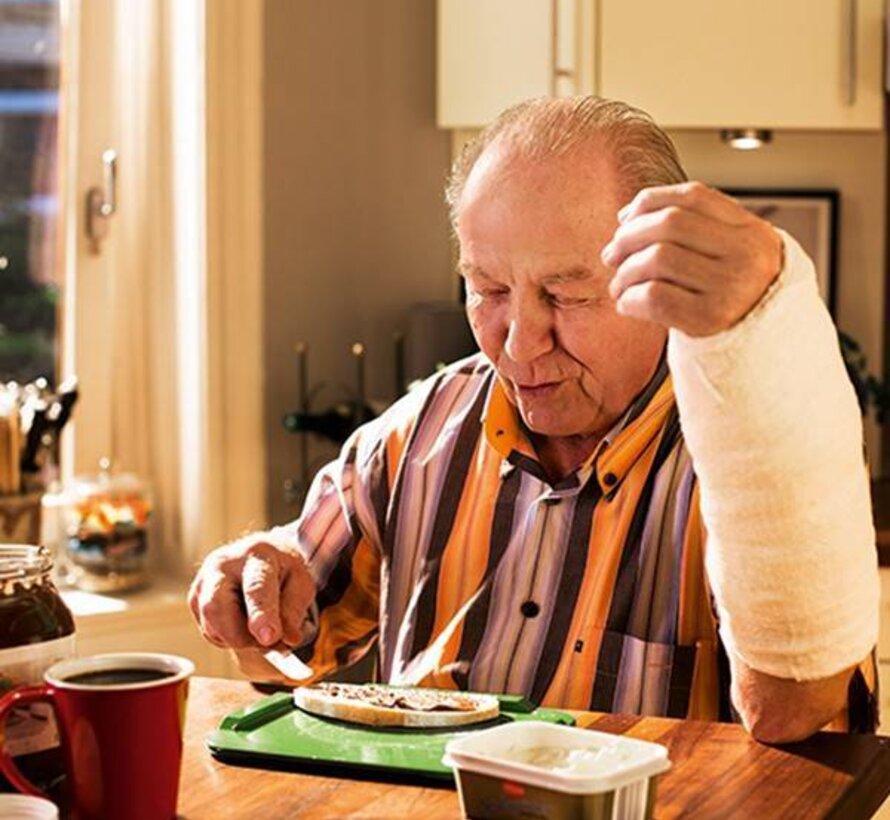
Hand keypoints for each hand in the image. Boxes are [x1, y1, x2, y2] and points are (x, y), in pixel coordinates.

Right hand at [188, 535, 314, 649]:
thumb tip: (287, 639)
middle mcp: (223, 564)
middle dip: (240, 637)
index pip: (256, 587)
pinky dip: (227, 638)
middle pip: (216, 607)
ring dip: (236, 640)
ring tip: (258, 631)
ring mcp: (204, 580)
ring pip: (210, 625)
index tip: (268, 638)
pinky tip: (242, 624)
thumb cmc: (282, 569)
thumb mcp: (301, 583)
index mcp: (257, 555)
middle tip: (266, 643)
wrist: (261, 554)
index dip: (261, 615)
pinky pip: (207, 631)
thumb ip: (294, 611)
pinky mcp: (195, 597)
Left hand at [601, 181, 782, 336]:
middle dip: (628, 236)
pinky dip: (629, 298)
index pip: (692, 196)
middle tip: (611, 255)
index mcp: (751, 231)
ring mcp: (731, 287)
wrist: (756, 348)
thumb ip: (688, 229)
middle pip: (669, 223)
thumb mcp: (725, 255)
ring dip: (625, 272)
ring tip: (619, 285)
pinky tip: (627, 304)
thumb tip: (626, 216)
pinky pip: (653, 297)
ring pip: (657, 258)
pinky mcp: (710, 319)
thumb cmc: (725, 297)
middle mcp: (747, 254)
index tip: (624, 221)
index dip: (649, 202)